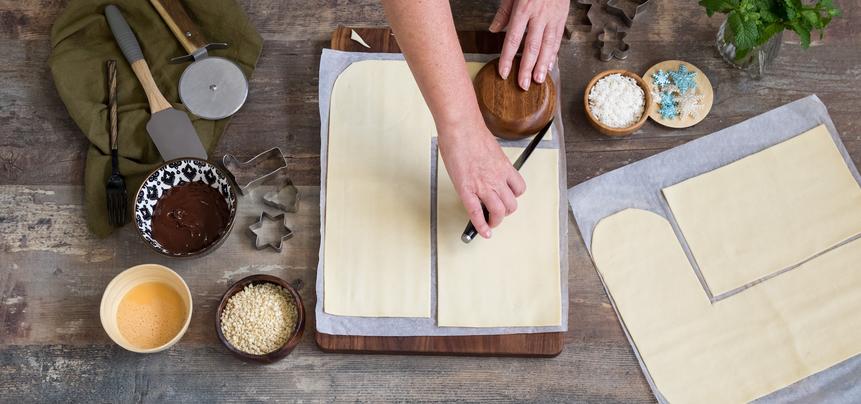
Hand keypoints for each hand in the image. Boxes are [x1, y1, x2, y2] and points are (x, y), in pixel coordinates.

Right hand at [438, 119, 525, 238]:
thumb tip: (486, 165)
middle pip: (511, 204)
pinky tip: (482, 232)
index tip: (507, 198)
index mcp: (504, 168)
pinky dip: (480, 226)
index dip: (514, 196)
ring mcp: (483, 186)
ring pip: (498, 212)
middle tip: (498, 213)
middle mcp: (497, 179)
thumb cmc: (471, 132)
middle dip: (505, 211)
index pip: (518, 189)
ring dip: (496, 221)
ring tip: (491, 224)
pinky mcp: (467, 190)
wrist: (460, 128)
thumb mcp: (490, 148)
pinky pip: (476, 213)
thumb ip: (491, 161)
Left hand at [489, 0, 568, 90]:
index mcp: (523, 9)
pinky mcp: (562, 18)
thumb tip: (493, 30)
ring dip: (543, 65)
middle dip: (527, 68)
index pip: (513, 39)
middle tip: (523, 85)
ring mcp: (552, 17)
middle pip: (532, 46)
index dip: (508, 58)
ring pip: (548, 46)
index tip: (503, 72)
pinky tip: (550, 66)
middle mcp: (539, 15)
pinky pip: (558, 39)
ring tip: (539, 81)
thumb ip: (503, 12)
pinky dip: (554, 54)